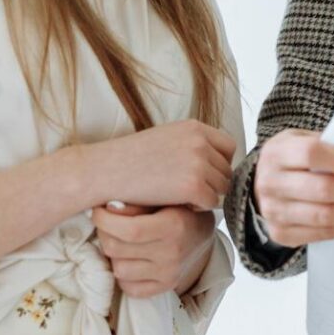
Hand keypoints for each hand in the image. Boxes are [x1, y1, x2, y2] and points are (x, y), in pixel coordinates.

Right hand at [83, 120, 235, 210]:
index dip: (219, 163)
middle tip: (191, 192)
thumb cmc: (131, 157)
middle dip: (213, 182)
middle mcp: (200, 142)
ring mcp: (198, 163)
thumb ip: (193, 143)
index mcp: (195, 127)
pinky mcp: (192, 185)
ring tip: (184, 198)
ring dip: (207, 195)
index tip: (205, 174)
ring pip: (222, 187)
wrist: (104, 170)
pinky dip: (200, 207)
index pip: (228, 147)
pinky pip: (212, 201)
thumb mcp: (167, 137)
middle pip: (226, 169)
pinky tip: (181, 204)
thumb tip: (217, 161)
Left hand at [93, 202, 216, 297]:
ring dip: (114, 256)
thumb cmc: (177, 209)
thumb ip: (137, 203)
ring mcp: (170, 273)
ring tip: (122, 242)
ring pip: (119, 270)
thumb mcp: (164, 198)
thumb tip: (109, 207)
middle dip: (105, 234)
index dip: (105, 221)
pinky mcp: (166, 286)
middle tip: (108, 224)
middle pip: (117, 249)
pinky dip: (124, 275)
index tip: (99, 211)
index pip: (129, 230)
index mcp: (174, 225)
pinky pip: (129, 288)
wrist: (202, 233)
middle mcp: (173, 252)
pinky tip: (131, 259)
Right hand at [254, 129, 333, 248]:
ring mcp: (274, 211)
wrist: (265, 183)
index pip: (312, 155)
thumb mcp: (304, 140)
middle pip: (323, 189)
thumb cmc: (294, 158)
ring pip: (326, 216)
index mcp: (277, 153)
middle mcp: (271, 183)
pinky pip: (323, 234)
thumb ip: (330, 145)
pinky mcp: (281, 233)